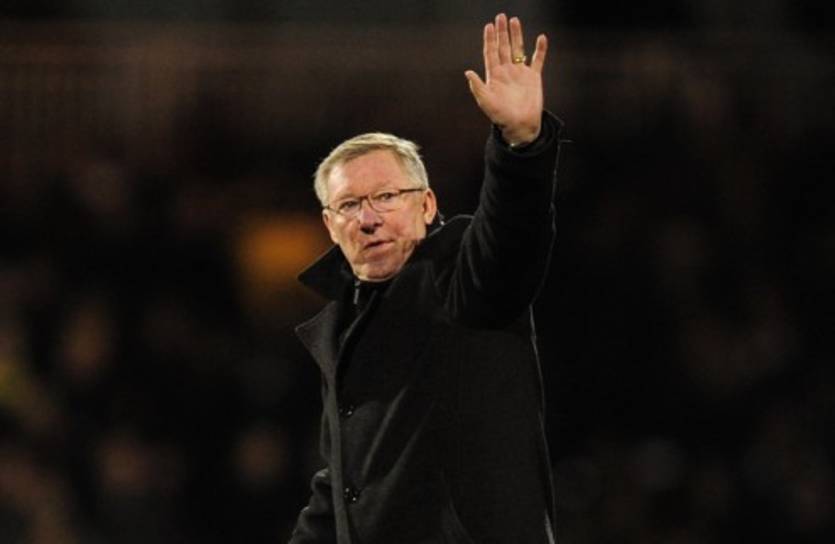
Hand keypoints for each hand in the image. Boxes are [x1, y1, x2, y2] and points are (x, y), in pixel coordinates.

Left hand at [465, 13, 547, 146]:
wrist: (520, 125)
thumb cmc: (501, 116)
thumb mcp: (486, 102)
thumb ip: (477, 87)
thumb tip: (468, 72)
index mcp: (494, 75)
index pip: (490, 52)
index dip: (489, 39)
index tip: (489, 26)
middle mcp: (507, 71)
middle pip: (503, 47)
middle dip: (502, 32)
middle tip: (501, 16)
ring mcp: (520, 73)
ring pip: (518, 50)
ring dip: (517, 36)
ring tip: (515, 21)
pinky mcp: (534, 78)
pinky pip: (538, 60)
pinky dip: (540, 50)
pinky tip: (541, 38)